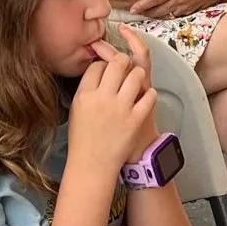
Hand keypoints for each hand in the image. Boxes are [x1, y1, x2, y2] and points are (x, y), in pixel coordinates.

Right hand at [70, 36, 157, 174]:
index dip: (104, 63)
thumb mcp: (76, 108)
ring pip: (136, 75)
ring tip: (136, 79)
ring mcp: (120, 109)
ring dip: (138, 74)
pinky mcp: (136, 119)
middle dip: (123, 60)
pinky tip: (145, 96)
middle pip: (117, 63)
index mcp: (85, 95)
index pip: (98, 66)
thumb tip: (100, 67)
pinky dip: (149, 94)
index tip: (107, 69)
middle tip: (125, 65)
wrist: (92, 165)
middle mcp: (102, 98)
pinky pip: (150, 95)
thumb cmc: (83, 137)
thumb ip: (86, 87)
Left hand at [131, 0, 226, 17]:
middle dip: (146, 12)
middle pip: (157, 11)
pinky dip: (168, 14)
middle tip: (137, 12)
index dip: (142, 5)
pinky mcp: (191, 12)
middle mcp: (178, 0)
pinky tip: (164, 12)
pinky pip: (176, 15)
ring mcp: (185, 8)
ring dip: (156, 15)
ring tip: (147, 13)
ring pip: (166, 15)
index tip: (132, 9)